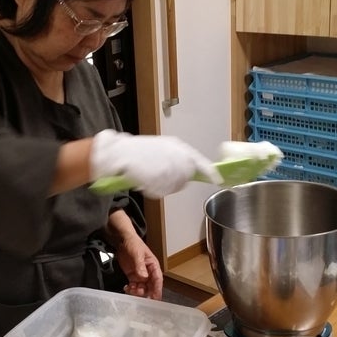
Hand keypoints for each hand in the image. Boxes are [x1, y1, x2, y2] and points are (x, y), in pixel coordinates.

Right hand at [90, 130, 221, 197]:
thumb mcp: (160, 150)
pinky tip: (145, 181)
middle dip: (177, 181)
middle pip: (187, 177)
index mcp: (177, 146)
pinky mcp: (160, 177)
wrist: (117, 153)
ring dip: (164, 186)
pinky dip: (154, 190)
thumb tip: (186, 174)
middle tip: (160, 178)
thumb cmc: (136, 153)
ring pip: (175, 186)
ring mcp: (169, 167)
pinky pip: (163, 190)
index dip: (210, 172)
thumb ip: (175, 160)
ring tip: (149, 178)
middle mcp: (176, 155)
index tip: (218, 180)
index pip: (200, 161)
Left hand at [114, 234, 162, 299]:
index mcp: (153, 266)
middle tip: (138, 294)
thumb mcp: (137, 254)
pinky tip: (126, 288)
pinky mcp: (133, 277)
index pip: (158, 279)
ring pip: (142, 288)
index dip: (157, 289)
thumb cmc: (134, 244)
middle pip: (150, 286)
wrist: (123, 241)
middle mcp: (148, 272)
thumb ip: (140, 266)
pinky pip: (134, 287)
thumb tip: (144, 277)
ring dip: (137, 292)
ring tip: (130, 289)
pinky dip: (131, 289)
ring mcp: (140, 275)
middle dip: (146, 292)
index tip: (155, 298)